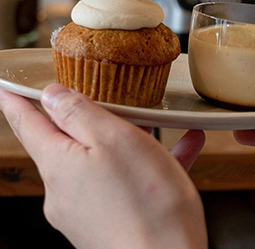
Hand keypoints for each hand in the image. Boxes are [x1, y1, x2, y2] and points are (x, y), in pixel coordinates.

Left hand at [0, 85, 206, 248]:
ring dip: (129, 141)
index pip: (27, 123)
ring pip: (103, 161)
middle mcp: (65, 189)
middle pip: (68, 142)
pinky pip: (124, 183)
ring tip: (163, 126)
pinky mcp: (110, 222)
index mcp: (59, 164)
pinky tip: (182, 149)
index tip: (7, 87)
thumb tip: (52, 96)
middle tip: (109, 102)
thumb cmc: (147, 203)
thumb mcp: (114, 139)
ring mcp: (87, 209)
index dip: (16, 101)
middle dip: (88, 120)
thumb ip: (79, 113)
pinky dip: (146, 165)